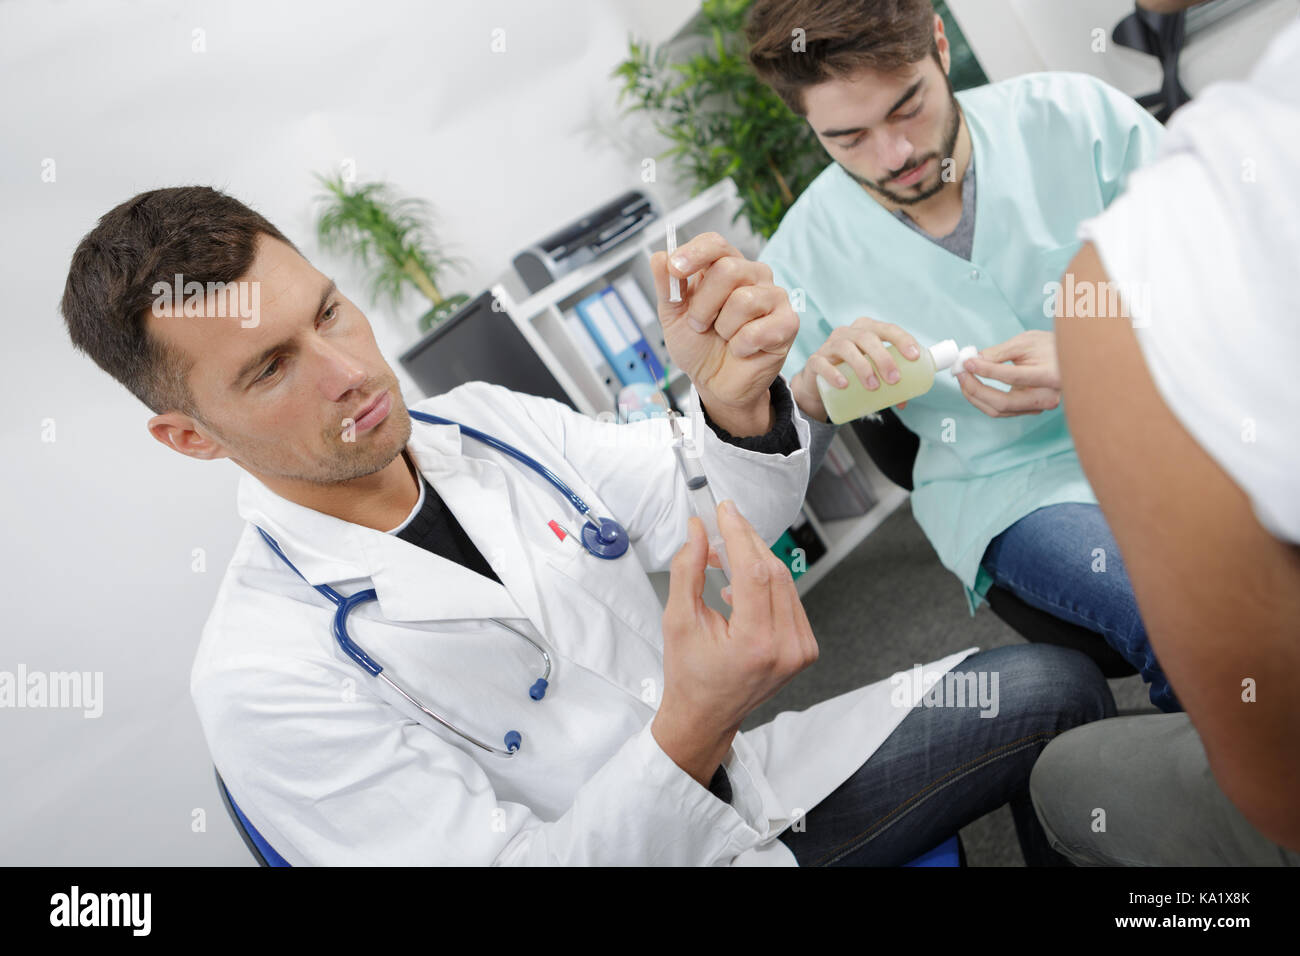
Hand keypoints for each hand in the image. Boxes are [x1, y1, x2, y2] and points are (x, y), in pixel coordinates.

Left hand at [651, 233, 798, 435]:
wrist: (715, 383)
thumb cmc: (699, 345)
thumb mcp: (673, 316)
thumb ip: (667, 287)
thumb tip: (659, 257)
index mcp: (725, 265)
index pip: (715, 243)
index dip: (694, 253)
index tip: (675, 269)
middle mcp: (753, 275)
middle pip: (728, 269)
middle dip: (704, 304)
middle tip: (700, 324)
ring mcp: (774, 297)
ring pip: (744, 299)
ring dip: (723, 328)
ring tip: (724, 337)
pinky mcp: (787, 322)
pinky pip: (758, 329)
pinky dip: (741, 346)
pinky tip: (741, 350)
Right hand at [654, 503, 818, 787]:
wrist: (707, 716)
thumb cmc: (690, 675)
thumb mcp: (677, 620)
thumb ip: (687, 570)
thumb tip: (698, 530)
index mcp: (756, 644)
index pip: (754, 571)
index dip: (738, 534)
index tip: (724, 510)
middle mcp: (786, 647)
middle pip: (773, 571)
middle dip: (746, 541)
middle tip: (719, 526)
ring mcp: (801, 649)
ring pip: (784, 581)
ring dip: (755, 559)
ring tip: (722, 556)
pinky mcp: (805, 648)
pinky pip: (789, 598)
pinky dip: (766, 582)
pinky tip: (740, 584)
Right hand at [790, 316, 921, 421]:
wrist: (820, 385)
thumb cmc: (852, 374)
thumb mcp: (873, 374)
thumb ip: (888, 385)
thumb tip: (903, 401)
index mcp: (866, 330)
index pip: (887, 329)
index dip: (902, 339)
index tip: (914, 357)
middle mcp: (848, 333)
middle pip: (867, 337)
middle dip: (883, 357)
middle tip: (894, 379)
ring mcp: (829, 345)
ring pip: (846, 347)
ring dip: (862, 366)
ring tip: (873, 386)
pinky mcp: (815, 361)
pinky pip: (822, 363)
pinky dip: (833, 373)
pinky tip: (844, 385)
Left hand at [957, 330, 1061, 416]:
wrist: (1071, 357)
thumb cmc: (1051, 346)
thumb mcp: (1026, 341)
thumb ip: (1000, 352)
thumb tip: (974, 360)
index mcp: (1049, 377)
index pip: (1011, 377)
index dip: (986, 370)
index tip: (967, 361)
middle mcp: (1045, 398)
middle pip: (1002, 402)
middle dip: (975, 389)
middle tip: (960, 373)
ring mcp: (1038, 407)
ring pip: (999, 410)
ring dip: (975, 396)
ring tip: (963, 378)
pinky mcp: (1029, 410)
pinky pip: (1002, 410)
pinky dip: (983, 400)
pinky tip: (973, 386)